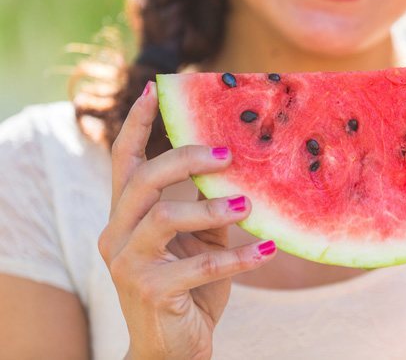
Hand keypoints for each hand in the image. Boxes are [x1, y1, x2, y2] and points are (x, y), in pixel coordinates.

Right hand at [98, 81, 275, 359]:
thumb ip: (209, 206)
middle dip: (185, 158)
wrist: (173, 348)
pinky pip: (200, 265)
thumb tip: (240, 171)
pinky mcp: (151, 291)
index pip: (125, 161)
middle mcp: (118, 234)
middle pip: (143, 179)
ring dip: (211, 208)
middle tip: (227, 153)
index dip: (137, 124)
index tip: (153, 89)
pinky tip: (269, 248)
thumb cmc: (189, 286)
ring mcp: (128, 264)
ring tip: (248, 203)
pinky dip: (238, 256)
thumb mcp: (201, 240)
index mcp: (127, 216)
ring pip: (164, 218)